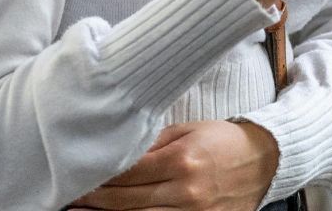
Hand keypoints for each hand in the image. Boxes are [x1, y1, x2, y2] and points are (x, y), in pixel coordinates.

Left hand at [73, 120, 279, 209]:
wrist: (264, 160)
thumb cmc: (223, 140)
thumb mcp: (187, 130)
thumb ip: (151, 142)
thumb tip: (115, 151)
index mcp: (182, 161)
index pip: (127, 173)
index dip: (98, 176)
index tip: (76, 173)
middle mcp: (187, 192)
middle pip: (126, 201)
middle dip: (94, 199)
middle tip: (67, 195)